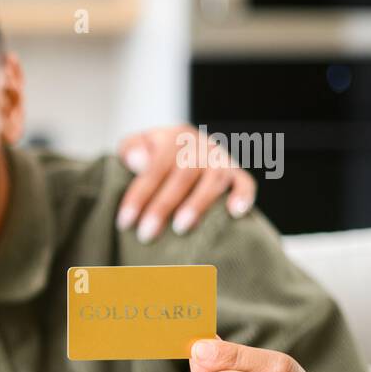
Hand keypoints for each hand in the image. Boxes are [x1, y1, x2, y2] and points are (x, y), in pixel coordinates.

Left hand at [116, 125, 256, 242]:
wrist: (181, 150)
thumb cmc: (151, 155)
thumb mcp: (135, 146)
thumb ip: (131, 149)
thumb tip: (139, 160)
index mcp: (174, 137)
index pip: (155, 166)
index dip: (139, 194)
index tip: (125, 222)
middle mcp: (201, 145)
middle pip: (184, 174)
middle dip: (163, 206)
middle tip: (146, 234)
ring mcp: (221, 159)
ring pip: (214, 179)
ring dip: (198, 204)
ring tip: (180, 229)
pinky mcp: (237, 174)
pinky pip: (245, 183)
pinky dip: (243, 196)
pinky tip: (235, 213)